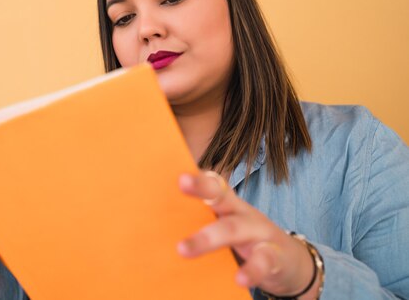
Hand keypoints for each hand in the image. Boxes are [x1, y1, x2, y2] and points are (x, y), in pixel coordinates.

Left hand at [177, 171, 318, 297]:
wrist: (291, 263)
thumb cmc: (247, 242)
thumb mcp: (227, 227)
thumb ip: (202, 224)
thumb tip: (159, 231)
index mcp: (229, 205)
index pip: (212, 183)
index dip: (196, 175)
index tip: (177, 169)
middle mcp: (243, 213)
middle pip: (222, 196)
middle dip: (201, 187)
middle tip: (181, 183)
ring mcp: (260, 233)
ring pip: (233, 229)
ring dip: (206, 238)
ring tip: (182, 249)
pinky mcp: (274, 257)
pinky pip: (262, 262)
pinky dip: (250, 271)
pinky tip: (239, 279)